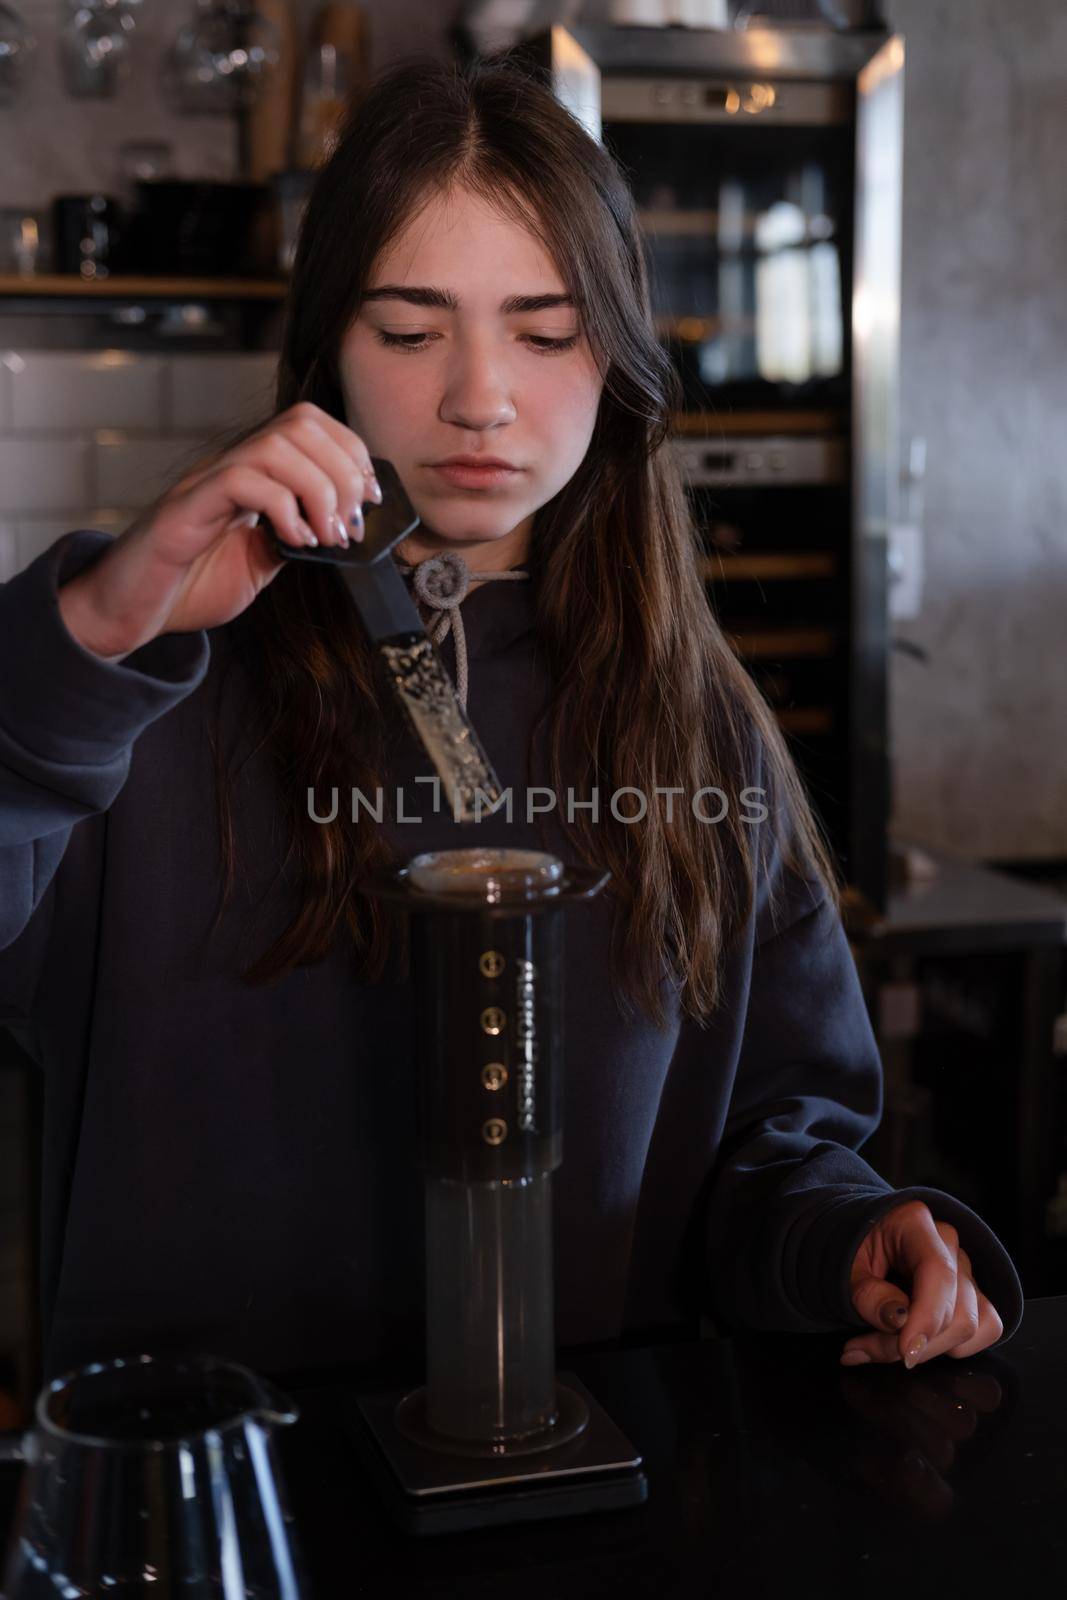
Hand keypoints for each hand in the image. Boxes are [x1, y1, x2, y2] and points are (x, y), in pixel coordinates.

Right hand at [56, 401, 381, 658]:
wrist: (130, 612)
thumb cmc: (191, 587)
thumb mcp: (262, 563)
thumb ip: (297, 539)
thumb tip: (345, 529)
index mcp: (251, 473)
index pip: (309, 424)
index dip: (351, 451)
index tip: (370, 498)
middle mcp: (228, 465)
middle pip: (300, 423)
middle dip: (342, 471)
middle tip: (351, 524)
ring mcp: (205, 482)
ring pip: (275, 444)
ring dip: (319, 489)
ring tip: (328, 536)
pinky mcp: (184, 510)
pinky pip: (240, 480)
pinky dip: (282, 507)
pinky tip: (295, 542)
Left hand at [840, 1198, 1003, 1368]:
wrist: (858, 1246)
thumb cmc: (851, 1253)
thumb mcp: (843, 1270)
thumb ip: (867, 1294)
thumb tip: (900, 1321)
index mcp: (913, 1223)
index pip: (938, 1272)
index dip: (927, 1317)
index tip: (906, 1353)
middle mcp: (948, 1242)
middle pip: (955, 1310)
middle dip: (912, 1343)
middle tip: (862, 1349)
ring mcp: (965, 1267)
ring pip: (970, 1326)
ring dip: (927, 1350)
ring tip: (878, 1345)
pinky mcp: (975, 1292)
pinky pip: (985, 1329)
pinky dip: (951, 1348)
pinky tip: (914, 1342)